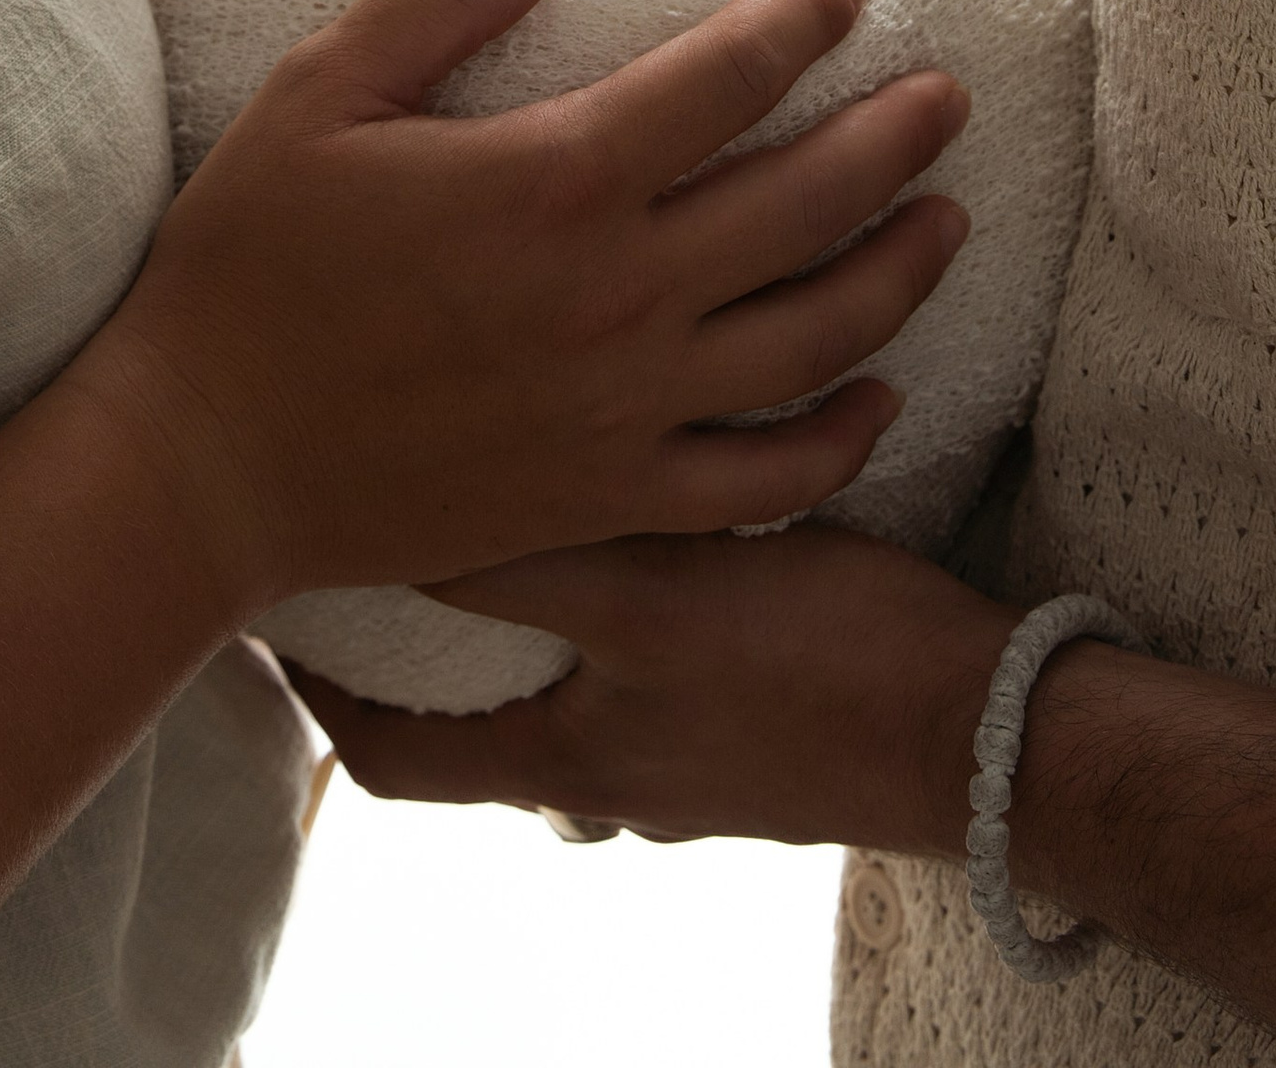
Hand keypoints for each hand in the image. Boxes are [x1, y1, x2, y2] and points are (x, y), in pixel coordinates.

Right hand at [82, 0, 971, 624]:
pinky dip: (839, 440)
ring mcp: (625, 410)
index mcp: (556, 182)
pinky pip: (762, 478)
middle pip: (808, 203)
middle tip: (949, 95)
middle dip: (895, 137)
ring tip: (949, 221)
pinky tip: (877, 396)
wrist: (200, 466)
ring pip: (816, 340)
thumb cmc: (249, 266)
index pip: (729, 78)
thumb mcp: (322, 90)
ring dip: (899, 274)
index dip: (804, 16)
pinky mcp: (610, 500)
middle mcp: (618, 297)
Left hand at [293, 521, 1005, 855]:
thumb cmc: (824, 665)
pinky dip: (637, 601)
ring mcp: (694, 760)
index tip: (279, 621)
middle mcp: (617, 777)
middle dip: (431, 639)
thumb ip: (535, 564)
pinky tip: (660, 516)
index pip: (394, 762)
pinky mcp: (763, 721)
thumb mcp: (659, 598)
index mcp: (571, 759)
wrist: (996, 730)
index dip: (321, 700)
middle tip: (388, 533)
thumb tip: (412, 522)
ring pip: (572, 687)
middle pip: (477, 723)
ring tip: (517, 497)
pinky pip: (659, 667)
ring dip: (543, 612)